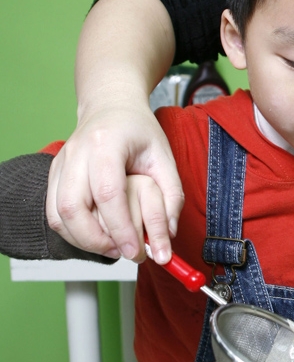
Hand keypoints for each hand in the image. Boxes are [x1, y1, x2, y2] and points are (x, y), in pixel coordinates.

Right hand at [46, 101, 183, 262]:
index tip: (136, 251)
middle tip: (123, 252)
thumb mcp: (165, 159)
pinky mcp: (53, 176)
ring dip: (83, 240)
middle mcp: (77, 153)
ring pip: (57, 214)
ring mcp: (60, 164)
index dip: (121, 228)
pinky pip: (53, 213)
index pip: (108, 193)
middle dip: (97, 240)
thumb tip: (168, 236)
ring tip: (112, 248)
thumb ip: (172, 197)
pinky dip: (73, 233)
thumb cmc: (139, 132)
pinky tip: (96, 237)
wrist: (111, 109)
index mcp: (106, 143)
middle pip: (73, 207)